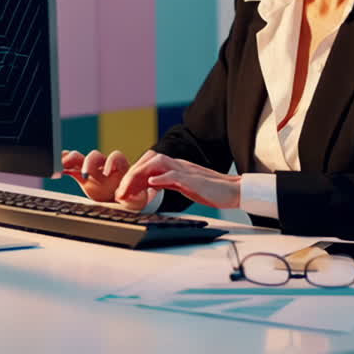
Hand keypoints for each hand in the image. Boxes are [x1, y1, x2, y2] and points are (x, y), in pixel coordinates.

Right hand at [59, 149, 131, 203]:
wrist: (121, 202)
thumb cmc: (131, 197)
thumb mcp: (137, 199)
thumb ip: (136, 198)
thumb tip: (137, 198)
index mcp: (120, 168)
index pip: (116, 157)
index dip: (111, 162)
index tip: (107, 172)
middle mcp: (105, 166)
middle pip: (95, 156)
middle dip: (89, 163)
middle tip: (86, 174)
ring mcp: (93, 170)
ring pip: (81, 160)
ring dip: (72, 160)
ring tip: (64, 163)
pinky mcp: (83, 178)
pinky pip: (72, 169)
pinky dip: (65, 167)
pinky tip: (58, 169)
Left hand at [116, 150, 240, 209]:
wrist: (234, 191)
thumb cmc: (211, 190)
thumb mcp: (184, 185)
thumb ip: (168, 182)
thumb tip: (150, 185)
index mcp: (176, 166)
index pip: (148, 164)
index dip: (132, 176)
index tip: (122, 192)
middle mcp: (178, 164)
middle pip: (149, 160)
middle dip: (131, 175)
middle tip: (120, 193)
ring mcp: (186, 170)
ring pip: (158, 164)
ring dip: (140, 176)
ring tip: (130, 191)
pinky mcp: (194, 180)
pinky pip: (175, 175)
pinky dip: (161, 179)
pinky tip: (151, 185)